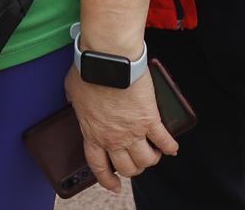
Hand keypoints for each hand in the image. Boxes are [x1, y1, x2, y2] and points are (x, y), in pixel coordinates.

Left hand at [65, 66, 177, 192]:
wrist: (108, 58)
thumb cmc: (89, 70)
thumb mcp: (72, 90)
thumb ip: (74, 101)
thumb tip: (73, 99)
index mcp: (92, 133)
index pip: (99, 166)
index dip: (107, 180)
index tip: (114, 186)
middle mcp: (113, 138)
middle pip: (126, 167)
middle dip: (133, 169)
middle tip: (137, 163)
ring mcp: (133, 131)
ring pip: (146, 160)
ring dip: (151, 159)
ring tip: (155, 153)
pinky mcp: (150, 120)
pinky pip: (164, 141)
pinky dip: (170, 146)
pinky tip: (172, 147)